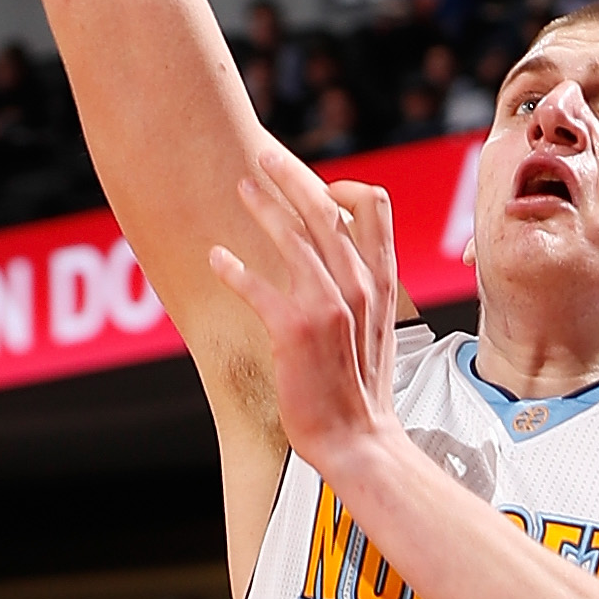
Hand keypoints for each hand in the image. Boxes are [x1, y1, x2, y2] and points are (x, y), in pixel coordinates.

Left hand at [207, 152, 406, 481]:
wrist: (358, 441)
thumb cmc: (359, 389)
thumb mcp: (375, 329)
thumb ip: (362, 289)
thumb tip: (337, 258)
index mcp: (381, 283)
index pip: (374, 207)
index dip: (343, 186)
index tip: (318, 185)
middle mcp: (359, 286)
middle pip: (326, 208)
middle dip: (291, 175)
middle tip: (264, 157)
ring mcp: (329, 307)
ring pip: (293, 236)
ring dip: (263, 206)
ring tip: (240, 188)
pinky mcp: (296, 332)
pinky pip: (259, 287)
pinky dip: (233, 269)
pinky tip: (216, 259)